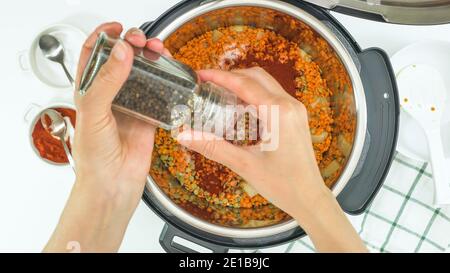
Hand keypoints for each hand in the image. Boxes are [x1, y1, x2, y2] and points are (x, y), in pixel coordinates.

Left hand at [44, 22, 170, 251]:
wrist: (113, 184)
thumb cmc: (94, 157)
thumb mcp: (93, 113)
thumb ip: (106, 81)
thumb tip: (121, 52)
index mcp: (89, 91)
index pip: (94, 55)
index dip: (104, 37)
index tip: (117, 28)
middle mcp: (110, 96)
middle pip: (122, 60)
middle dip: (132, 45)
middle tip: (142, 42)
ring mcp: (131, 105)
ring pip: (143, 74)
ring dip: (151, 60)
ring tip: (159, 52)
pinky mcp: (149, 117)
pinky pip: (160, 94)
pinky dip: (166, 82)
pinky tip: (170, 74)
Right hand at [177, 68, 366, 251]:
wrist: (309, 198)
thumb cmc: (283, 184)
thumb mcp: (244, 165)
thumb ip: (213, 147)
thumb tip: (185, 136)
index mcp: (279, 113)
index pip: (244, 84)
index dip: (220, 77)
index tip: (201, 74)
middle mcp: (290, 106)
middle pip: (256, 77)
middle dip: (230, 76)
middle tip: (207, 83)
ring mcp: (295, 110)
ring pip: (266, 84)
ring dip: (243, 84)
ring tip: (219, 93)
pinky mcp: (295, 118)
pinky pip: (273, 96)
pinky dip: (254, 95)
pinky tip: (239, 108)